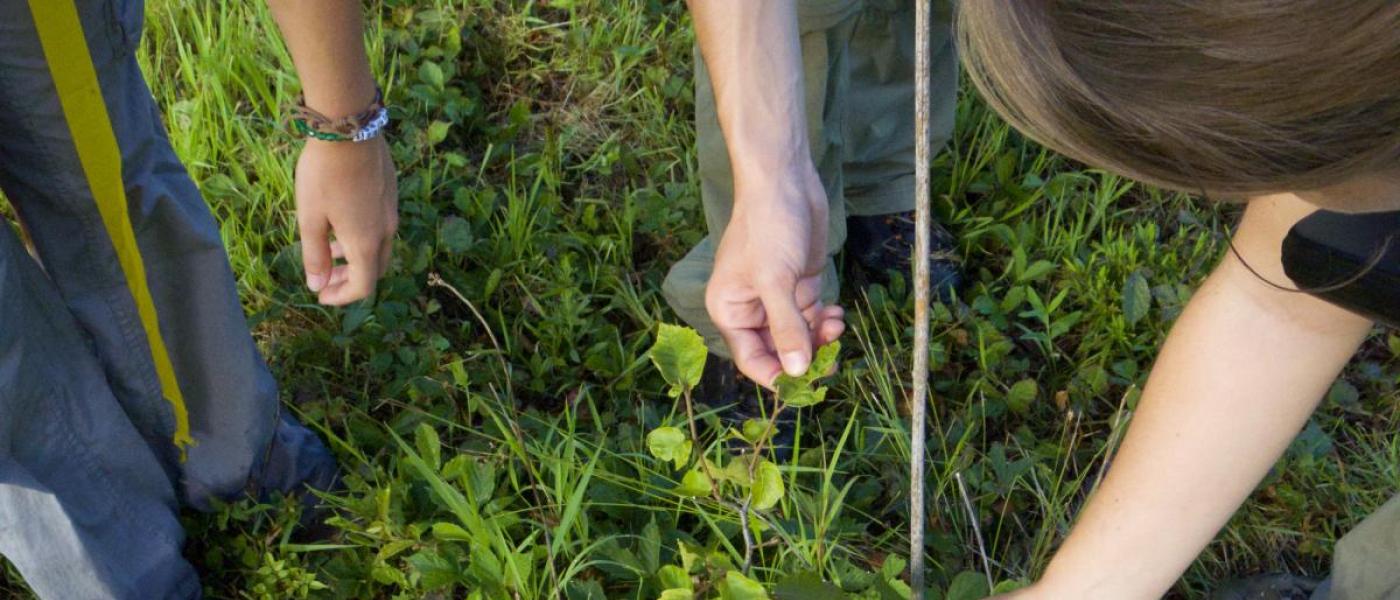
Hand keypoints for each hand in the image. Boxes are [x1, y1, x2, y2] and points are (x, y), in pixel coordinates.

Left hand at [294, 136, 397, 304]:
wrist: (348, 127)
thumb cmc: (323, 174)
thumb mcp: (310, 218)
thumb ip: (314, 256)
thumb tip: (317, 286)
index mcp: (365, 242)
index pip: (363, 286)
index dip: (342, 297)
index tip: (321, 295)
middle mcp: (385, 230)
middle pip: (374, 269)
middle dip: (350, 279)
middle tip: (325, 277)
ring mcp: (391, 210)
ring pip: (379, 246)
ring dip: (356, 256)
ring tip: (330, 247)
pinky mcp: (390, 193)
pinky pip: (381, 225)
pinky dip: (363, 235)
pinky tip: (341, 218)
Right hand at [706, 164, 844, 385]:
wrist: (784, 181)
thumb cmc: (768, 227)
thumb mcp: (776, 281)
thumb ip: (786, 327)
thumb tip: (795, 371)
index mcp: (730, 310)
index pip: (752, 359)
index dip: (777, 375)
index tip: (805, 385)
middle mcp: (750, 308)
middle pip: (777, 351)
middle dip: (804, 356)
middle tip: (832, 360)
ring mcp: (775, 297)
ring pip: (798, 335)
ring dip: (819, 338)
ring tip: (836, 325)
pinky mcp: (797, 284)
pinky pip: (810, 316)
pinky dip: (824, 320)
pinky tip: (837, 313)